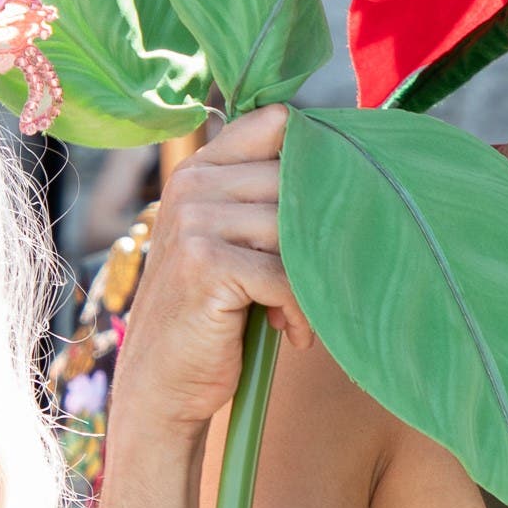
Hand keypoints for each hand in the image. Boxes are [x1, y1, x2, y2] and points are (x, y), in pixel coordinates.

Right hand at [105, 109, 315, 451]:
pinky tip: (294, 334)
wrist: (161, 383)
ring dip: (312, 278)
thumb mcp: (228, 245)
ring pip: (295, 230)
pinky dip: (302, 311)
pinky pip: (286, 275)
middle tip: (324, 277)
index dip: (318, 155)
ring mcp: (195, 222)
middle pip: (296, 180)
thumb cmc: (209, 314)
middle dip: (321, 232)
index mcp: (198, 170)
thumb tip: (346, 167)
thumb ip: (262, 202)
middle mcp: (192, 186)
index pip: (276, 124)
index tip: (339, 197)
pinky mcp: (206, 264)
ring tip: (300, 312)